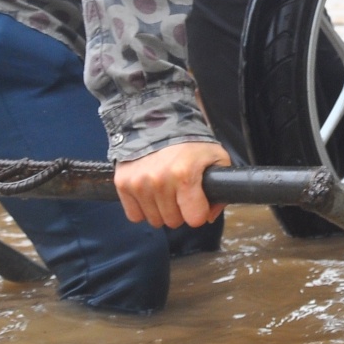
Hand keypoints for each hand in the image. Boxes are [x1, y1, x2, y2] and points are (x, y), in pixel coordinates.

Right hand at [113, 140, 229, 227]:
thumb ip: (221, 189)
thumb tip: (210, 216)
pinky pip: (134, 215)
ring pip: (154, 220)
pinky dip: (143, 208)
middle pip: (173, 221)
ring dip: (161, 210)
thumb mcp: (217, 158)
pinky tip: (150, 192)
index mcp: (185, 175)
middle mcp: (160, 180)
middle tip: (180, 192)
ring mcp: (139, 183)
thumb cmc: (190, 143)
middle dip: (180, 211)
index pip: (194, 218)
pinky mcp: (123, 183)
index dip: (199, 212)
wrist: (159, 122)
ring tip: (166, 189)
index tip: (197, 201)